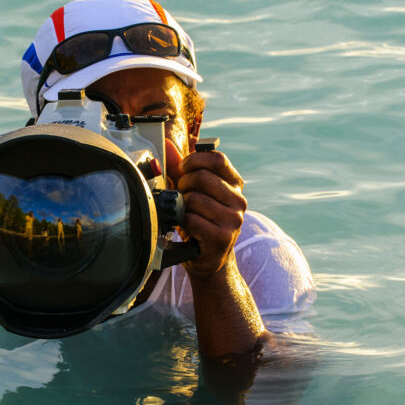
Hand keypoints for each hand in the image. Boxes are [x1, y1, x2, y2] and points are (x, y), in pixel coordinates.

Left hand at [174, 149, 246, 277]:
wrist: (209, 259)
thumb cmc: (200, 221)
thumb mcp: (193, 192)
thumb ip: (181, 169)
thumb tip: (167, 144)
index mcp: (234, 184)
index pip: (217, 159)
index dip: (194, 160)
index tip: (183, 169)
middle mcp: (238, 200)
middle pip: (202, 177)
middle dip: (184, 185)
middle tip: (182, 197)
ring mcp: (233, 219)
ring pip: (194, 199)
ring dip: (182, 207)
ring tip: (186, 215)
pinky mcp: (221, 236)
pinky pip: (191, 219)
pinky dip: (182, 223)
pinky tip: (188, 228)